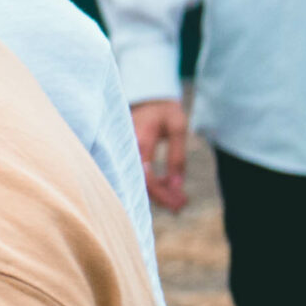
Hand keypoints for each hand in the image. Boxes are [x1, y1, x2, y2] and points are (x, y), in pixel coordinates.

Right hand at [132, 98, 188, 213]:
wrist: (148, 99)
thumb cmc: (164, 111)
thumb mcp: (177, 128)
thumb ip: (177, 157)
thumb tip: (176, 187)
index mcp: (139, 141)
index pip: (146, 176)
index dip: (162, 192)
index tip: (180, 202)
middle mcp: (126, 150)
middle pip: (140, 184)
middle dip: (161, 198)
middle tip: (181, 206)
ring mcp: (124, 155)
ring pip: (138, 181)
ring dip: (158, 193)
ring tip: (179, 199)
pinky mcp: (126, 159)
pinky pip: (137, 175)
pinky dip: (153, 184)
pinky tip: (167, 187)